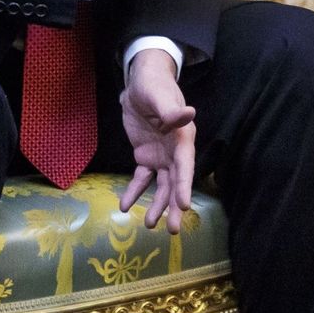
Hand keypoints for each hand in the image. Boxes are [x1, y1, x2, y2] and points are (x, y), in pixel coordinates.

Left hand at [117, 49, 195, 230]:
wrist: (140, 83)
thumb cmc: (154, 86)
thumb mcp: (159, 96)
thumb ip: (171, 110)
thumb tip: (188, 114)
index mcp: (182, 138)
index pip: (185, 165)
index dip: (184, 186)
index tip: (183, 206)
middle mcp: (175, 151)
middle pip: (176, 182)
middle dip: (174, 206)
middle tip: (173, 230)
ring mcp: (161, 156)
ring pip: (162, 185)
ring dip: (157, 204)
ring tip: (149, 224)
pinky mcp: (146, 156)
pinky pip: (142, 178)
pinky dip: (135, 191)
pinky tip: (125, 205)